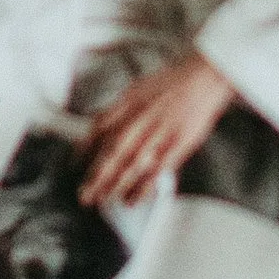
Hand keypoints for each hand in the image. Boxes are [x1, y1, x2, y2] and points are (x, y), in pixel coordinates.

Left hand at [79, 52, 234, 207]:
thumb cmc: (172, 84)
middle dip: (97, 175)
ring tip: (103, 200)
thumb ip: (120, 110)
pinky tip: (133, 200)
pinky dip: (144, 187)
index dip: (84, 148)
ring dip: (115, 185)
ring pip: (132, 164)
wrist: (204, 78)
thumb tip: (100, 129)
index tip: (74, 165)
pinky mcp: (178, 144)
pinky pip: (157, 170)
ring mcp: (159, 132)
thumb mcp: (137, 89)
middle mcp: (141, 118)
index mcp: (128, 103)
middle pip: (113, 151)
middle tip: (85, 194)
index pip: (99, 128)